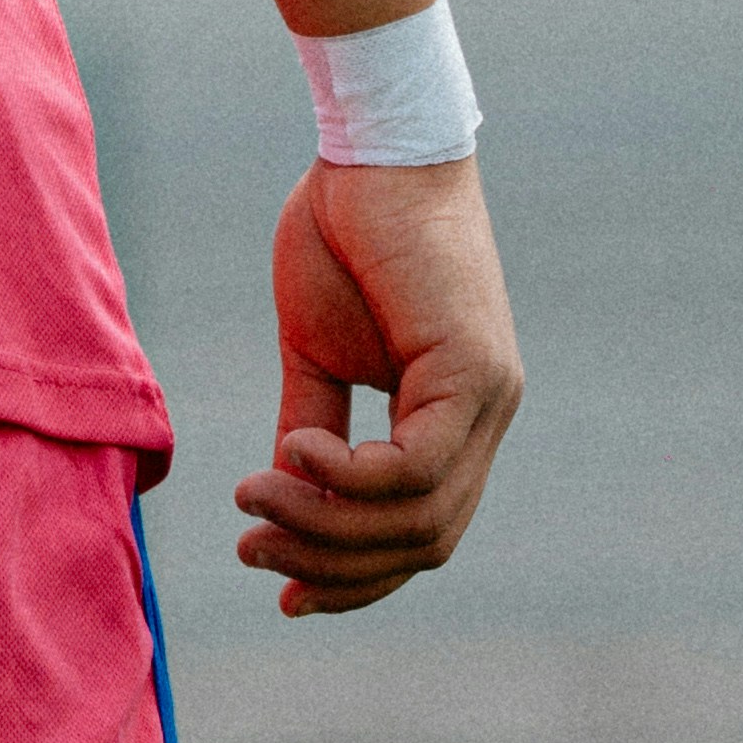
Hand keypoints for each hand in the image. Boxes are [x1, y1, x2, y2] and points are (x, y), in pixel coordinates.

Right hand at [233, 155, 523, 615]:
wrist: (373, 147)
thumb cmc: (344, 232)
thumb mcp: (315, 354)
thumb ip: (311, 430)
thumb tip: (281, 505)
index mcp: (454, 417)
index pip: (418, 533)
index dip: (354, 578)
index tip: (284, 595)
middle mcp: (486, 417)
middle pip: (422, 544)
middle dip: (331, 565)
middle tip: (252, 550)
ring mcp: (490, 398)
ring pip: (418, 518)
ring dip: (325, 526)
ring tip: (254, 501)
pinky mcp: (476, 372)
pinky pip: (413, 468)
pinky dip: (346, 479)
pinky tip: (291, 454)